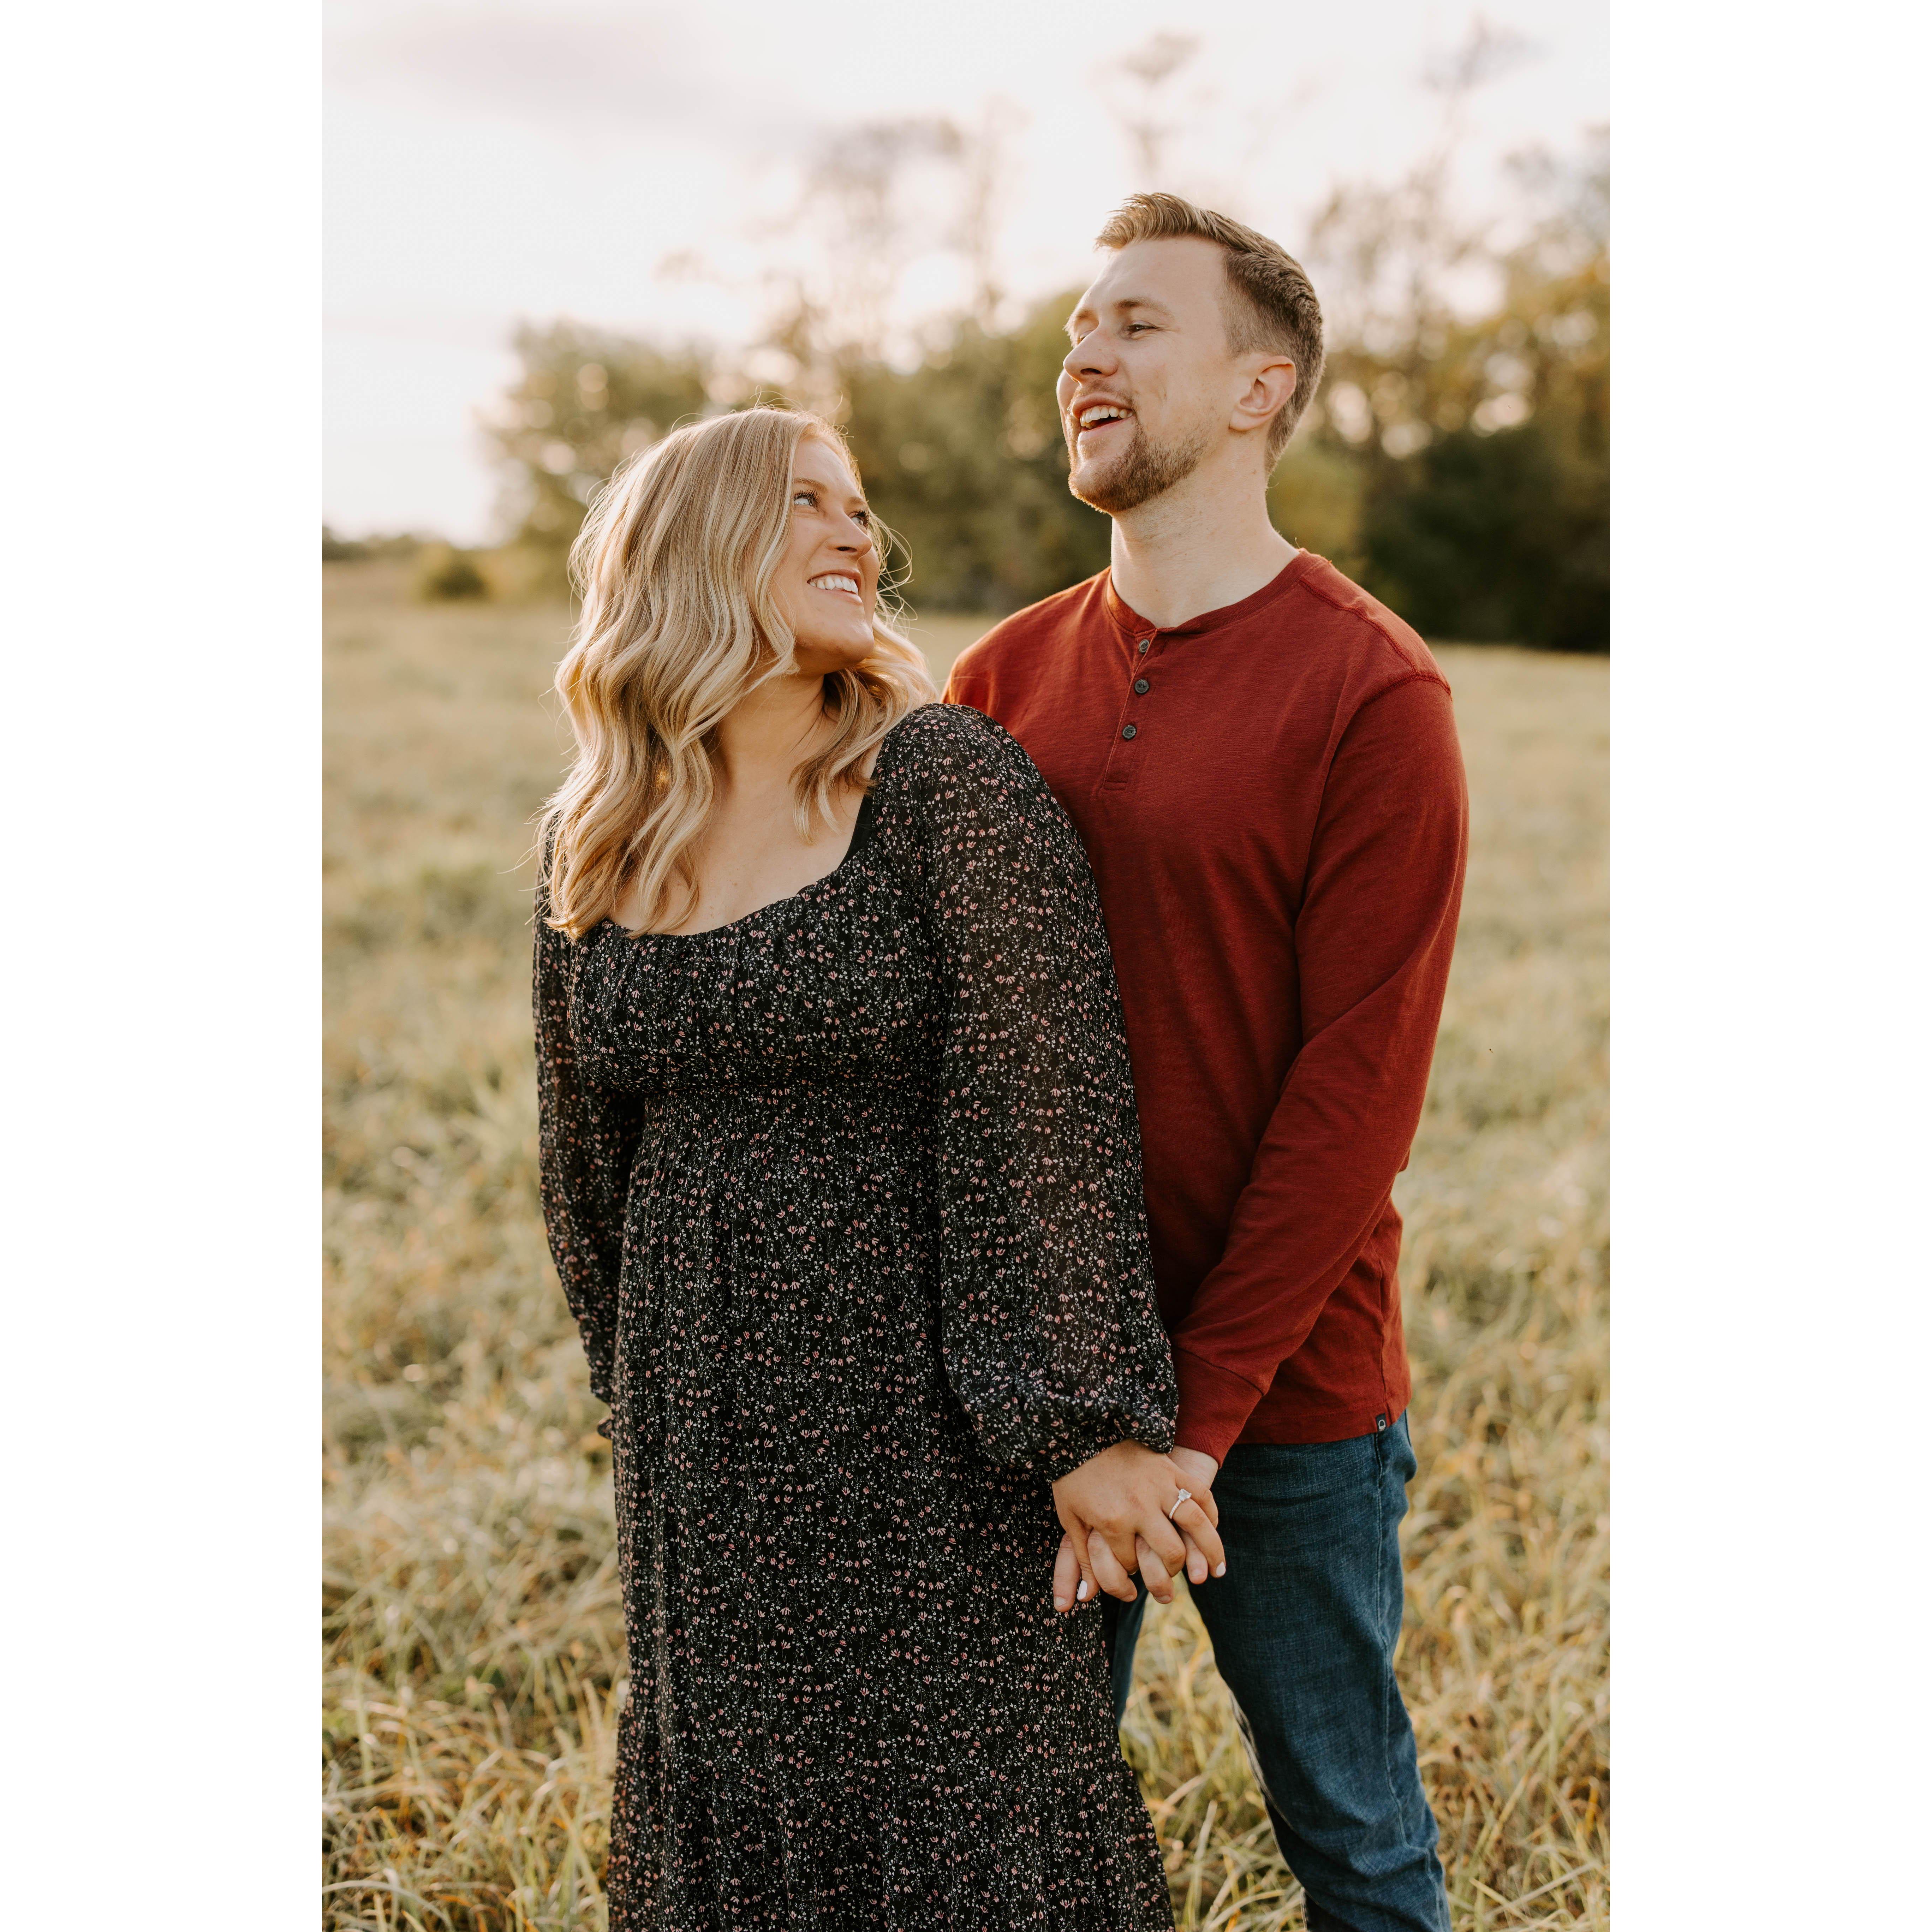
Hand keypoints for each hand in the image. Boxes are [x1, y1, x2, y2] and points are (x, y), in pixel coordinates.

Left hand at [1050, 1442, 1224, 1610]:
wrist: (1083, 1430)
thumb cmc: (1074, 1477)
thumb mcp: (1070, 1519)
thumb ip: (1081, 1557)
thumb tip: (1083, 1597)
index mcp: (1113, 1521)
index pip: (1131, 1563)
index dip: (1129, 1571)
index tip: (1128, 1570)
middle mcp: (1141, 1507)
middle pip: (1170, 1553)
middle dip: (1171, 1573)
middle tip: (1171, 1585)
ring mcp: (1160, 1485)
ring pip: (1196, 1524)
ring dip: (1211, 1551)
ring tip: (1218, 1571)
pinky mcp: (1171, 1468)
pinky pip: (1200, 1493)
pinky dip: (1211, 1513)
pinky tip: (1213, 1530)